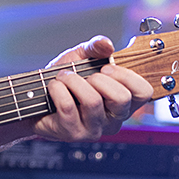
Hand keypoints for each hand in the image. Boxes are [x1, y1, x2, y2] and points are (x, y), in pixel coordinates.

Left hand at [34, 35, 152, 141]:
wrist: (35, 98)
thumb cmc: (65, 80)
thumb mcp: (82, 58)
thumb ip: (96, 48)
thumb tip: (107, 44)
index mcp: (123, 103)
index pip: (143, 92)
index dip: (126, 76)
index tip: (106, 67)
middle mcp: (113, 120)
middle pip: (121, 98)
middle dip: (99, 78)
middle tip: (85, 75)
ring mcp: (94, 129)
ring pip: (93, 101)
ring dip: (73, 81)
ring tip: (63, 77)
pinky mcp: (73, 133)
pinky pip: (68, 106)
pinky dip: (57, 89)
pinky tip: (53, 87)